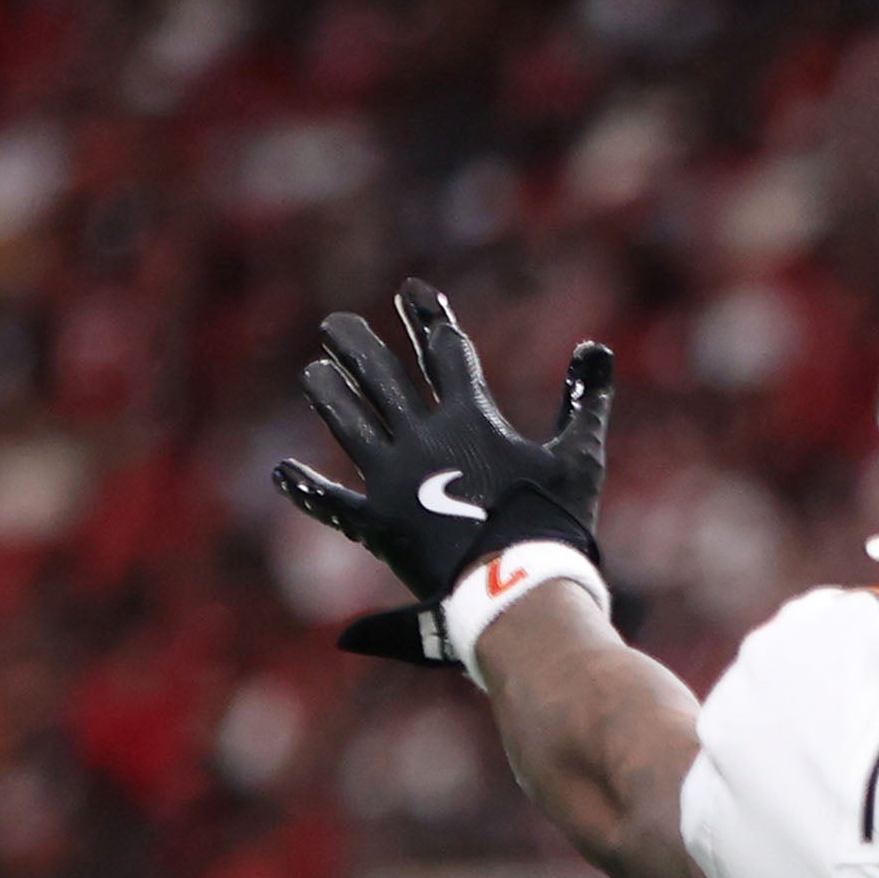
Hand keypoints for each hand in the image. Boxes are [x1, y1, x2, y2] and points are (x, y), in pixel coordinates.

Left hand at [274, 280, 612, 603]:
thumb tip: (596, 347)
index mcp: (470, 419)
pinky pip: (332, 503)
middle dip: (357, 346)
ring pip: (350, 423)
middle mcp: (422, 440)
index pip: (445, 353)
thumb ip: (585, 401)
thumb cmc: (554, 522)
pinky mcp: (378, 523)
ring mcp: (393, 480)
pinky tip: (282, 472)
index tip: (410, 290)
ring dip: (330, 394)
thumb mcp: (580, 456)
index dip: (428, 317)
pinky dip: (307, 489)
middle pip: (381, 378)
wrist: (518, 587)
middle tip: (335, 325)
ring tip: (313, 371)